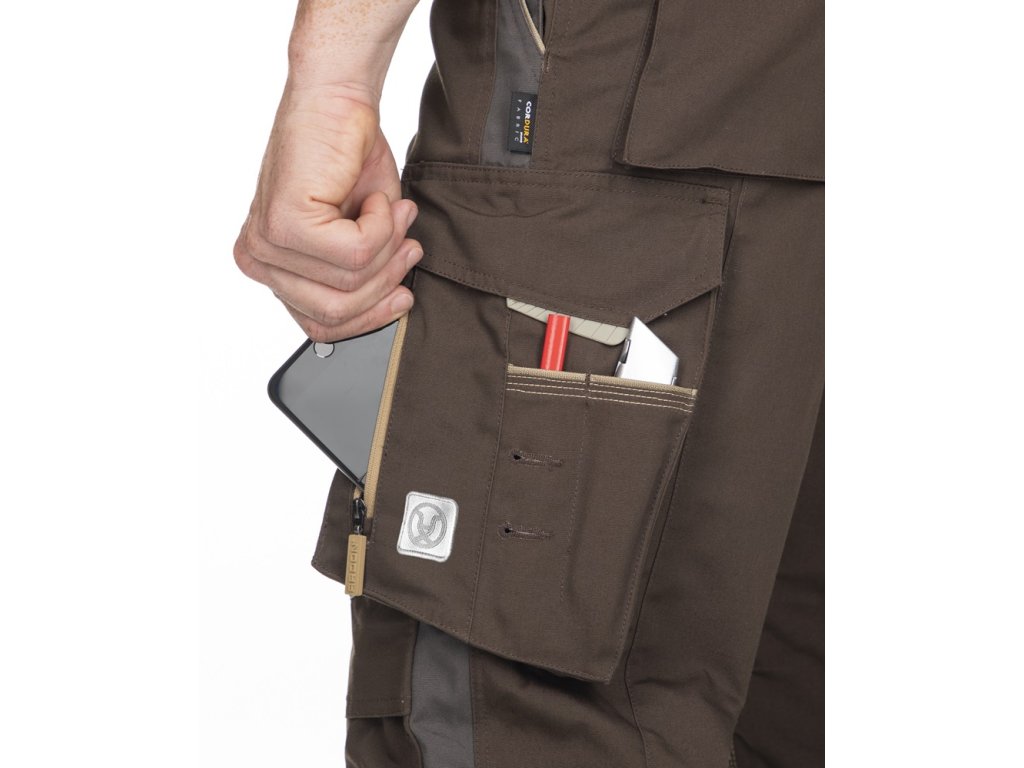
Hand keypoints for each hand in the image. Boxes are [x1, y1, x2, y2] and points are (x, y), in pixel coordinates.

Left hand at [234, 83, 420, 341]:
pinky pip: (356, 252)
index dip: (371, 317)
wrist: (339, 101)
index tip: (404, 297)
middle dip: (385, 281)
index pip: (321, 327)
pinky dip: (382, 224)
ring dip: (388, 246)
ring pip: (349, 283)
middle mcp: (259, 260)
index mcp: (272, 268)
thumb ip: (363, 279)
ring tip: (393, 211)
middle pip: (335, 313)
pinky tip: (374, 198)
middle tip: (408, 244)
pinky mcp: (285, 223)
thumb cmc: (350, 160)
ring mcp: (267, 244)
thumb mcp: (362, 236)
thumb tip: (390, 310)